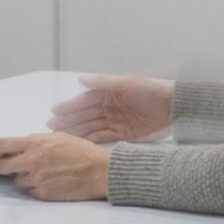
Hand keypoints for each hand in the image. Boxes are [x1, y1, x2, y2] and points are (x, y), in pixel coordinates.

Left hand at [0, 132, 112, 201]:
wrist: (100, 171)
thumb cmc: (83, 152)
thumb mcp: (59, 138)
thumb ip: (37, 141)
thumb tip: (22, 146)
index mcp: (35, 143)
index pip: (1, 146)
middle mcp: (32, 161)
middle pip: (2, 167)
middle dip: (5, 168)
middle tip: (14, 169)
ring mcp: (37, 179)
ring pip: (16, 182)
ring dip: (25, 179)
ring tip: (42, 175)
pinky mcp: (43, 193)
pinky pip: (31, 192)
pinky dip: (37, 188)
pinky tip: (51, 183)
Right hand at [50, 75, 173, 144]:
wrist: (172, 109)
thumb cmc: (152, 93)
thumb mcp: (127, 83)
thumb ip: (104, 82)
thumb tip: (81, 80)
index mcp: (108, 93)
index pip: (84, 100)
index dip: (69, 106)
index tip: (54, 111)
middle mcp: (108, 107)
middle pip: (84, 115)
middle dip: (67, 120)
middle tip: (51, 127)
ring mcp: (114, 121)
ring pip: (90, 127)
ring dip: (75, 132)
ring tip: (59, 137)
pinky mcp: (122, 134)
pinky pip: (101, 137)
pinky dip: (89, 141)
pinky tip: (78, 143)